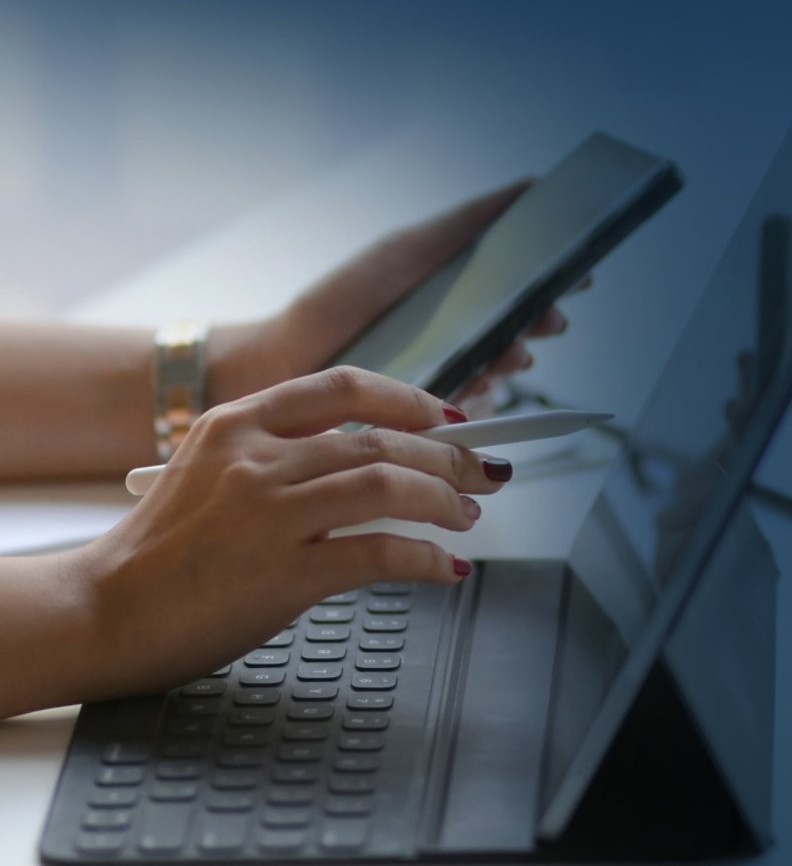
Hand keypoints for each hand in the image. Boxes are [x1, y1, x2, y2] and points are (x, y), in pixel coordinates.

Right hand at [64, 366, 510, 701]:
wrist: (100, 612)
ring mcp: (270, 514)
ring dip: (444, 499)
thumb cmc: (160, 552)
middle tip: (481, 472)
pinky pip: (380, 552)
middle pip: (381, 439)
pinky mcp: (284, 572)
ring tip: (466, 516)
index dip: (409, 399)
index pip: (344, 388)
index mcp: (237, 424)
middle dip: (447, 455)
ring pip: (389, 485)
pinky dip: (425, 558)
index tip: (449, 417)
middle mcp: (256, 459)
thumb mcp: (207, 474)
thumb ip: (276, 456)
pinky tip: (445, 568)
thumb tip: (368, 457)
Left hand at [205, 181, 575, 411]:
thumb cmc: (347, 299)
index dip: (554, 281)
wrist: (290, 357)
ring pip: (504, 368)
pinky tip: (477, 387)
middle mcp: (460, 333)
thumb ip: (469, 222)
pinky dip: (482, 397)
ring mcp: (451, 371)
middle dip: (540, 322)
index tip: (578, 274)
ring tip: (509, 352)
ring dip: (514, 360)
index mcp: (460, 291)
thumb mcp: (412, 249)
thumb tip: (529, 187)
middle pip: (523, 327)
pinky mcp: (436, 413)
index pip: (522, 285)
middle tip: (547, 319)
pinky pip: (475, 406)